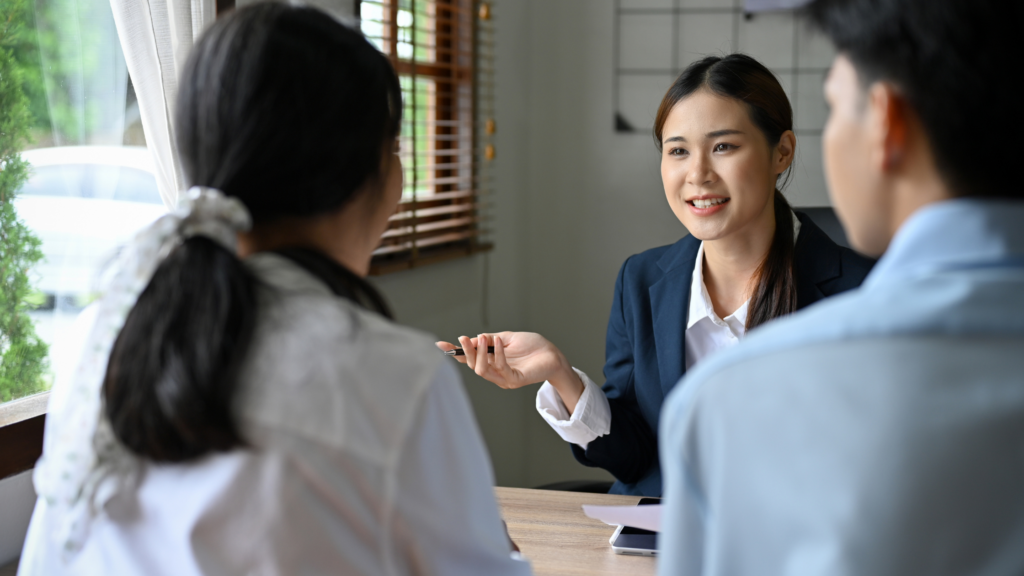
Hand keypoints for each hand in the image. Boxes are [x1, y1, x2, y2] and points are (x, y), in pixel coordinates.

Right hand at [435, 332, 584, 411]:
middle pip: (473, 366)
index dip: (455, 353)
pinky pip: (501, 369)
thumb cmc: (533, 347)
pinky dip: (497, 355)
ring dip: (479, 353)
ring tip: (483, 337)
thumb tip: (472, 339)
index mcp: (492, 364)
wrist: (553, 355)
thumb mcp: (507, 338)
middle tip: (465, 338)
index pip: (469, 361)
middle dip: (467, 352)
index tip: (440, 344)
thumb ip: (491, 340)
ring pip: (482, 371)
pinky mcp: (515, 381)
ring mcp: (505, 379)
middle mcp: (495, 374)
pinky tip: (499, 342)